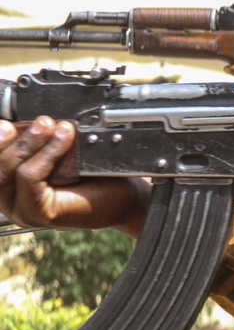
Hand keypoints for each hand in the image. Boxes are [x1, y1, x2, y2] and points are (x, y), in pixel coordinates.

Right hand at [0, 118, 150, 237]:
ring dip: (29, 143)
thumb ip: (41, 138)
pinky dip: (45, 155)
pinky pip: (29, 178)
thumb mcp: (63, 151)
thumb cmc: (96, 174)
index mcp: (9, 182)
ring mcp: (21, 210)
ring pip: (8, 171)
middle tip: (37, 119)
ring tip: (50, 124)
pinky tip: (63, 139)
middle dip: (11, 138)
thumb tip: (31, 115)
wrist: (126, 196)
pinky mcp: (37, 214)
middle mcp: (9, 199)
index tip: (5, 119)